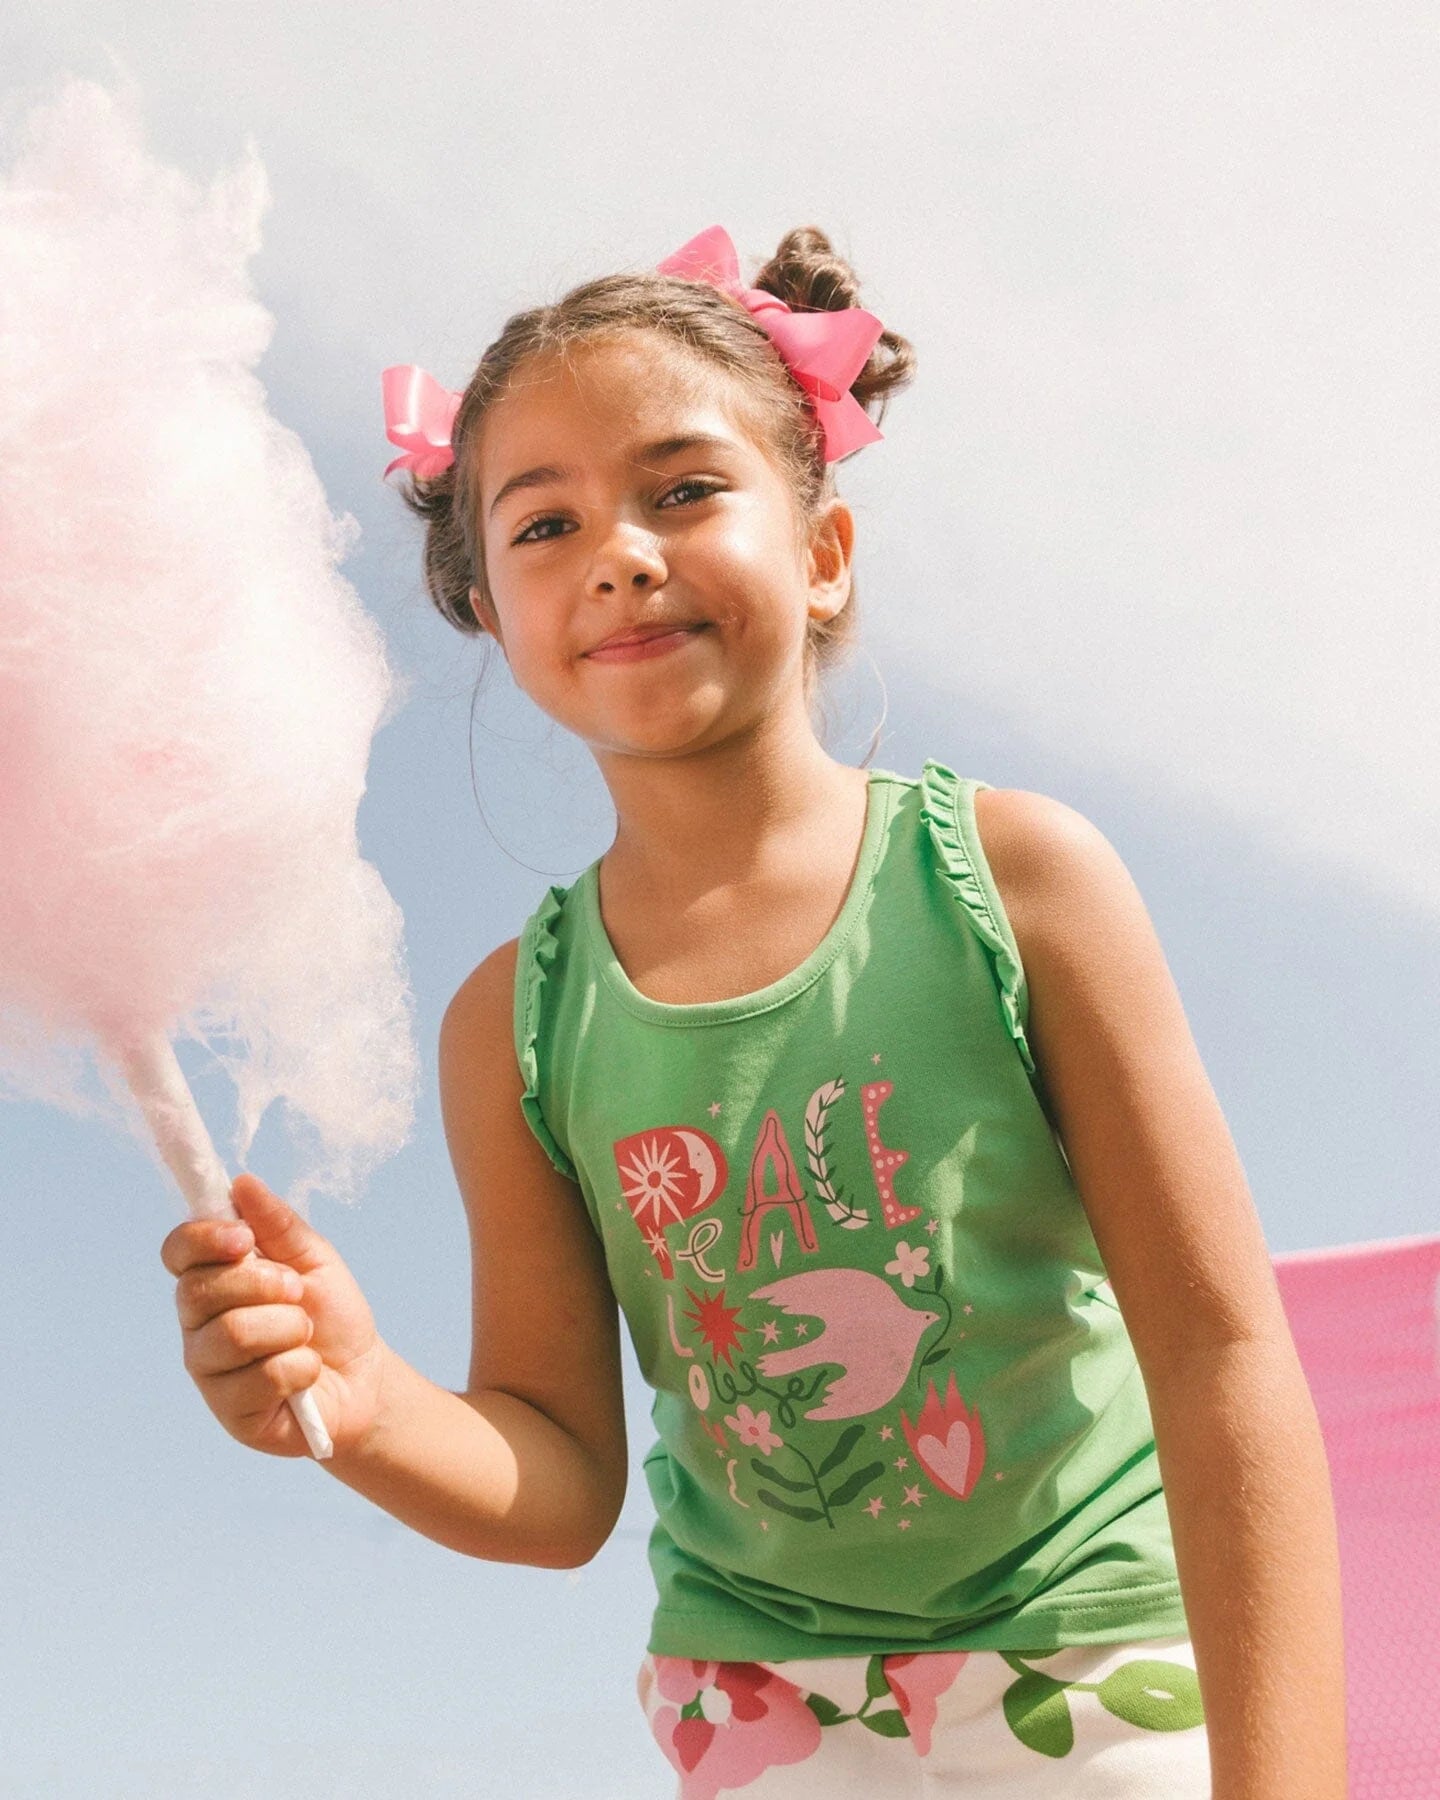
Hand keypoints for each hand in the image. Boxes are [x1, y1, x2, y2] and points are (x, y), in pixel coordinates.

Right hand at [161, 1173, 385, 1457]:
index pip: (177, 1252)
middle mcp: (199, 1325)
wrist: (364, 1376)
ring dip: (288, 1327)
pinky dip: (300, 1368)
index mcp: (213, 1280)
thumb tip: (242, 1183)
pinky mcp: (230, 1413)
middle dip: (264, 1284)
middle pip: (200, 1291)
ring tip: (305, 1334)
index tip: (243, 1238)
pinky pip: (260, 1378)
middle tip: (298, 1291)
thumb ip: (278, 1224)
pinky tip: (307, 1373)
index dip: (203, 1240)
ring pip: (231, 1334)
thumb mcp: (314, 1259)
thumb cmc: (331, 1314)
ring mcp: (210, 1371)